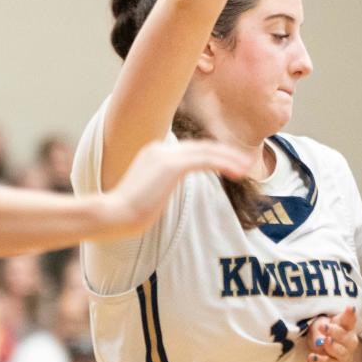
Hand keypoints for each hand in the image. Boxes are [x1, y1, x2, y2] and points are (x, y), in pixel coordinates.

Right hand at [95, 138, 250, 239]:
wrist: (114, 215)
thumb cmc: (127, 213)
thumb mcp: (148, 195)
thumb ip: (160, 188)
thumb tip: (164, 196)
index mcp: (154, 153)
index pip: (190, 150)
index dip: (212, 155)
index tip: (230, 165)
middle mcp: (160, 149)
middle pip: (201, 146)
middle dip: (225, 153)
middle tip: (245, 164)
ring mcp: (165, 155)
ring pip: (207, 151)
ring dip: (229, 158)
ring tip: (247, 168)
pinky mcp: (172, 165)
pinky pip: (206, 161)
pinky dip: (224, 164)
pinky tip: (238, 173)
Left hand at [307, 305, 361, 361]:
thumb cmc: (325, 337)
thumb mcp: (320, 327)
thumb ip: (318, 328)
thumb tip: (318, 339)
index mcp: (346, 328)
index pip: (349, 320)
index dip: (350, 314)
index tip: (350, 308)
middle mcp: (348, 342)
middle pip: (346, 337)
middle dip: (335, 331)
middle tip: (324, 326)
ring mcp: (343, 356)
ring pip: (341, 352)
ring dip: (332, 346)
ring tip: (324, 341)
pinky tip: (312, 357)